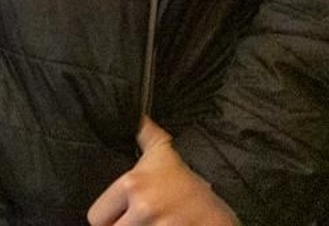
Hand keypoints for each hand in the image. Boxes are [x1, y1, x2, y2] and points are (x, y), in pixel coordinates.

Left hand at [87, 118, 238, 225]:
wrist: (231, 194)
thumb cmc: (187, 177)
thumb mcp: (162, 151)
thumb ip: (142, 133)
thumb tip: (134, 114)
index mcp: (132, 185)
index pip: (97, 218)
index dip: (107, 219)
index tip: (119, 216)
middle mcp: (145, 207)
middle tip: (137, 222)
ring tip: (153, 224)